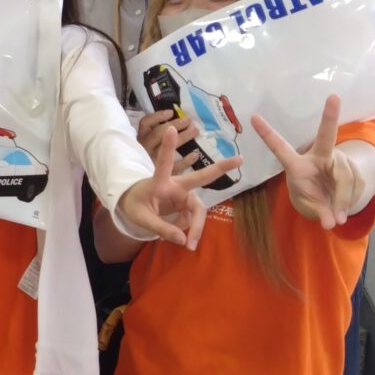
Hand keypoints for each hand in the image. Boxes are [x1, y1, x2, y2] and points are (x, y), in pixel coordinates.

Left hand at [115, 137, 243, 249]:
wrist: (135, 206)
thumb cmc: (134, 206)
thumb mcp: (141, 218)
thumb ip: (161, 228)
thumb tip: (184, 240)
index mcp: (159, 182)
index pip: (164, 163)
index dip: (169, 148)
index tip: (170, 129)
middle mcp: (176, 185)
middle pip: (201, 177)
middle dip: (220, 168)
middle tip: (240, 159)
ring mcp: (184, 195)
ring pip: (198, 210)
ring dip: (196, 227)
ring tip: (190, 245)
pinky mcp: (187, 204)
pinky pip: (194, 220)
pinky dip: (190, 231)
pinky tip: (184, 238)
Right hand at [136, 109, 199, 171]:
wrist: (140, 187)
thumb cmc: (143, 165)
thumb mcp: (145, 148)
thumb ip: (156, 136)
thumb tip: (175, 122)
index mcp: (139, 141)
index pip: (145, 124)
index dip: (158, 117)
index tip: (171, 112)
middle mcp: (144, 150)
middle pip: (158, 133)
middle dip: (175, 124)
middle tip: (189, 121)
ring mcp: (151, 162)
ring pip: (166, 148)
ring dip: (183, 137)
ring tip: (194, 131)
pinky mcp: (159, 177)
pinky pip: (175, 167)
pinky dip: (186, 160)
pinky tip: (195, 155)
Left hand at [254, 96, 358, 229]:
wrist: (334, 200)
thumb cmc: (312, 195)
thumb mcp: (308, 205)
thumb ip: (318, 211)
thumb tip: (332, 221)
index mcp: (297, 164)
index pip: (280, 147)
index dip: (266, 134)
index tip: (253, 117)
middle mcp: (319, 156)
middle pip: (326, 137)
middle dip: (330, 117)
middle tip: (334, 98)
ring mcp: (338, 161)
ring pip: (344, 177)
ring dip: (341, 200)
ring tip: (336, 219)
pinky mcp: (355, 170)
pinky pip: (356, 186)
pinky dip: (349, 203)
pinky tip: (342, 212)